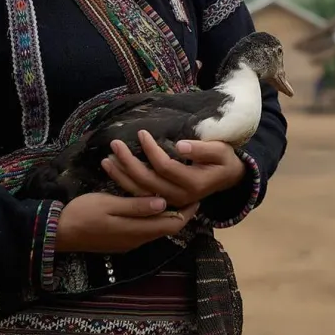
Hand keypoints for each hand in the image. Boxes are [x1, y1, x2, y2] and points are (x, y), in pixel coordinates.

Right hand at [53, 193, 198, 252]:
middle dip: (181, 212)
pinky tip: (151, 204)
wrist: (58, 233)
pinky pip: (144, 230)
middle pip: (167, 228)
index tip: (197, 196)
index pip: (172, 225)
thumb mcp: (110, 205)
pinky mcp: (120, 241)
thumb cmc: (83, 214)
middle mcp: (137, 240)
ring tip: (173, 195)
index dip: (187, 212)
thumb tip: (164, 203)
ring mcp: (128, 243)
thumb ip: (137, 206)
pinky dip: (153, 218)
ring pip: (156, 229)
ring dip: (166, 215)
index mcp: (137, 231)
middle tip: (189, 193)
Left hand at [104, 131, 245, 207]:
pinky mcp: (164, 201)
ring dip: (122, 175)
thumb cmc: (224, 161)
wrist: (228, 179)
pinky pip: (141, 195)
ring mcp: (171, 201)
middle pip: (148, 181)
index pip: (166, 167)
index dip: (151, 150)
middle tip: (115, 144)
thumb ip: (202, 149)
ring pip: (141, 191)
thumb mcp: (220, 151)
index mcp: (193, 183)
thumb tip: (180, 145)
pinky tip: (113, 171)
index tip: (142, 133)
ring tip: (107, 158)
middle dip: (129, 162)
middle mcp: (180, 196)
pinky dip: (125, 183)